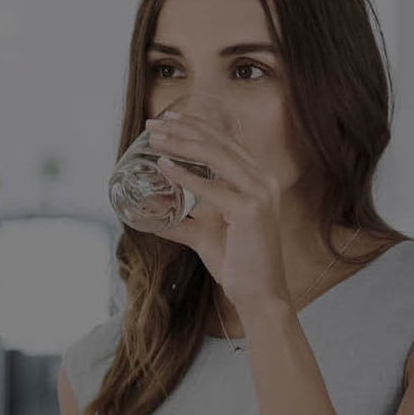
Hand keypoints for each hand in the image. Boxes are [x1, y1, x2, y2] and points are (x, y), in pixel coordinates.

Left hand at [145, 112, 290, 311]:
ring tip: (155, 139)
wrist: (258, 295)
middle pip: (219, 142)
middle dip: (183, 128)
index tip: (168, 119)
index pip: (225, 142)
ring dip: (182, 144)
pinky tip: (164, 166)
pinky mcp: (252, 211)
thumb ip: (181, 223)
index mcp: (257, 180)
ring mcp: (260, 194)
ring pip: (216, 156)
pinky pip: (212, 188)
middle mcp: (263, 181)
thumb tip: (150, 219)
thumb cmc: (237, 265)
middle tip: (154, 124)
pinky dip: (186, 176)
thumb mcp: (203, 236)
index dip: (196, 126)